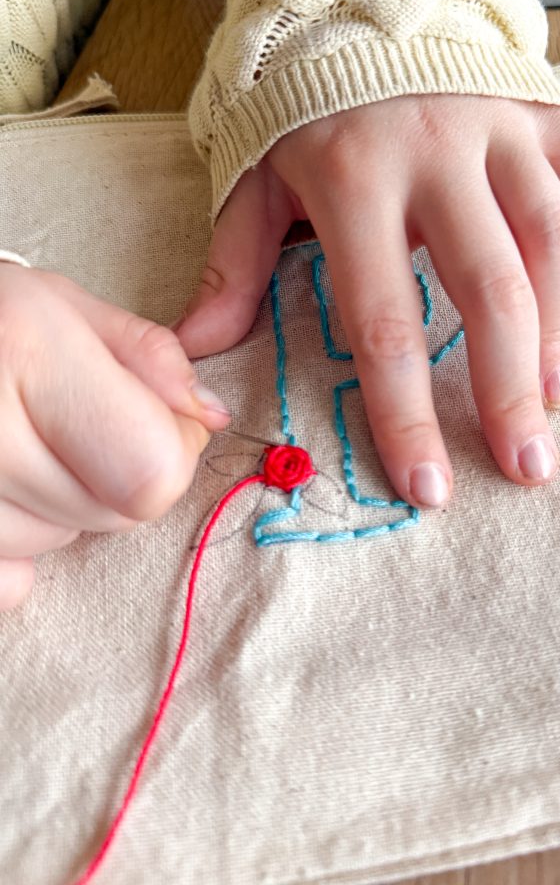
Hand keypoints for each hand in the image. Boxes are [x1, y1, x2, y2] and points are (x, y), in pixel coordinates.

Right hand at [0, 266, 230, 609]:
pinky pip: (3, 582)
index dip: (175, 449)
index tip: (158, 419)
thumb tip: (209, 418)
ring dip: (61, 509)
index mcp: (30, 352)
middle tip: (75, 429)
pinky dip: (12, 550)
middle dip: (118, 476)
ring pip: (55, 547)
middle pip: (112, 515)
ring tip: (23, 449)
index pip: (152, 472)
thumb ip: (150, 358)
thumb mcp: (65, 307)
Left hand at [174, 95, 559, 506]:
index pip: (382, 319)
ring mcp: (499, 123)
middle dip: (510, 389)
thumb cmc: (302, 108)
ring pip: (552, 239)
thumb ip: (233, 263)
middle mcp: (435, 149)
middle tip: (529, 467)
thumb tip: (196, 351)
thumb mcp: (254, 177)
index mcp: (352, 178)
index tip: (429, 485)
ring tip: (556, 397)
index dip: (407, 411)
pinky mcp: (544, 105)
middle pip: (489, 289)